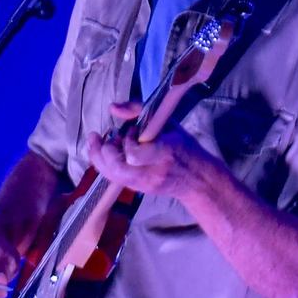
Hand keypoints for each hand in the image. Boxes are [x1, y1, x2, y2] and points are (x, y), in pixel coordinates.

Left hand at [86, 101, 213, 199]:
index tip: (133, 130)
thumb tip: (112, 107)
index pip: (134, 154)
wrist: (197, 178)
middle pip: (116, 167)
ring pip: (110, 174)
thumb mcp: (168, 122)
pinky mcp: (137, 189)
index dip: (127, 140)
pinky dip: (105, 163)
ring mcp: (143, 184)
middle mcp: (151, 172)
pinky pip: (113, 177)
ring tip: (102, 142)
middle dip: (105, 150)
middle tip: (113, 138)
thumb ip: (139, 109)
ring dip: (100, 156)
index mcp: (164, 153)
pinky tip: (107, 152)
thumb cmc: (183, 146)